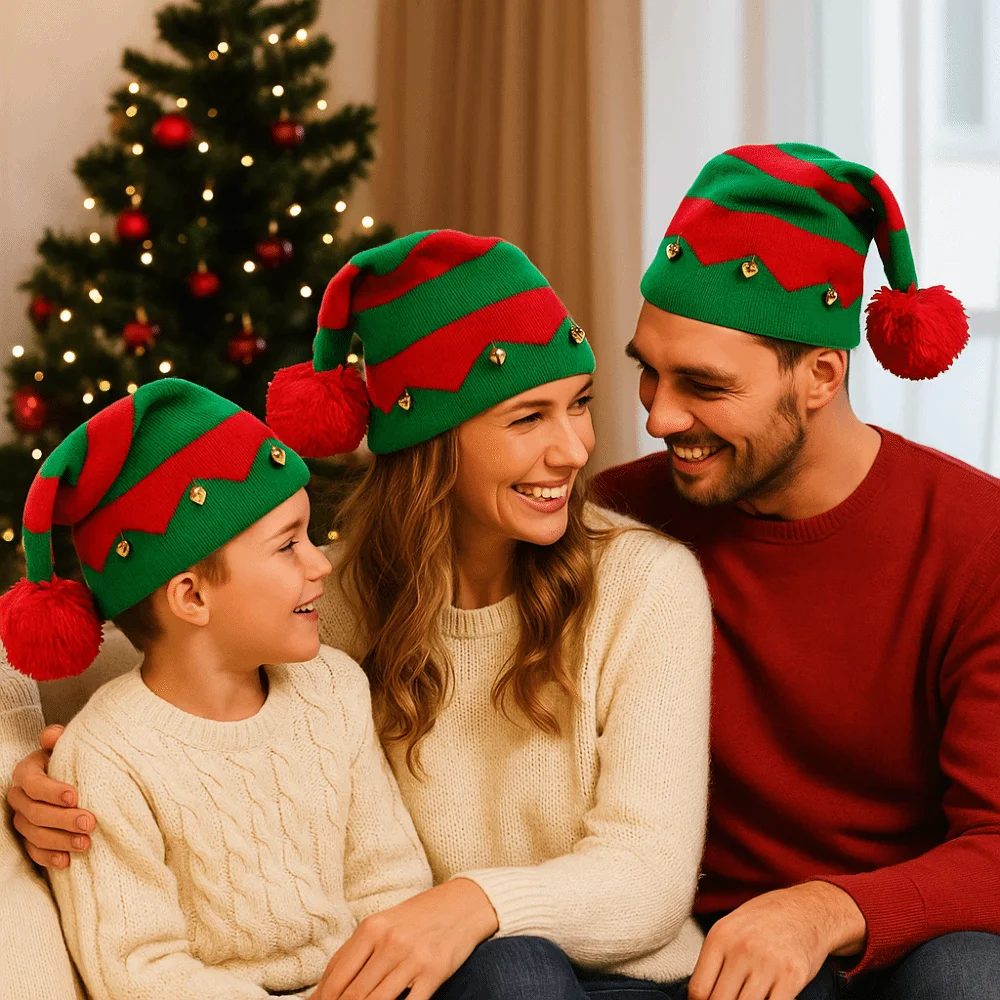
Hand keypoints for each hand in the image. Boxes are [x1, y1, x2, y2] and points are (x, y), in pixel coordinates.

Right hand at [6, 724, 94, 868]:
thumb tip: (52, 735)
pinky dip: (49, 858)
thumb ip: (59, 740)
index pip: (32, 783)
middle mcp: (19, 797)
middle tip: (90, 823)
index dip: (51, 791)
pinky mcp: (29, 837)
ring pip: (34, 834)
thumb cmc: (71, 759)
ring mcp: (22, 819)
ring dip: (60, 841)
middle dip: (63, 819)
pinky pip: (33, 852)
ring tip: (86, 843)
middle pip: (35, 813)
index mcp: (26, 772)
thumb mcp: (68, 746)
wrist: (72, 776)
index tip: (75, 796)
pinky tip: (66, 861)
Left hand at [312, 878, 498, 999]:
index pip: (337, 976)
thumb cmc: (417, 917)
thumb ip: (354, 953)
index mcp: (372, 928)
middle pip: (353, 994)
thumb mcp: (382, 924)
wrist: (462, 904)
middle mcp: (390, 942)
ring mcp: (412, 958)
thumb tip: (323, 989)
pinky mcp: (434, 972)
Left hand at [687, 881, 866, 999]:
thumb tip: (700, 997)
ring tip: (749, 996)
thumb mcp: (730, 930)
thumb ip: (715, 961)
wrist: (805, 910)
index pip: (698, 990)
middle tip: (732, 997)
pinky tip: (768, 998)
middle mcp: (741, 949)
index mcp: (719, 937)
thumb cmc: (763, 922)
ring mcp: (767, 963)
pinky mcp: (792, 976)